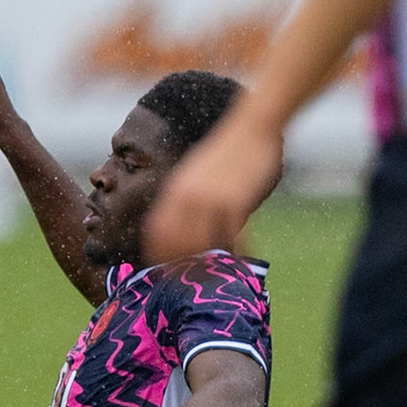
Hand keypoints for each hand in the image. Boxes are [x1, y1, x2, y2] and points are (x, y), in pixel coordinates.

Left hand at [143, 111, 283, 263]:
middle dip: (181, 265)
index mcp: (174, 191)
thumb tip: (184, 226)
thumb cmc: (226, 152)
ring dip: (208, 262)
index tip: (163, 270)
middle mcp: (186, 198)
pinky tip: (243, 258)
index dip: (157, 254)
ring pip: (200, 244)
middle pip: (175, 243)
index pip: (155, 231)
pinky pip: (231, 236)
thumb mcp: (196, 175)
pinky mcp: (233, 201)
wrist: (250, 126)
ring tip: (217, 273)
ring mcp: (209, 200)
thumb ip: (187, 198)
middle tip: (192, 280)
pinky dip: (236, 251)